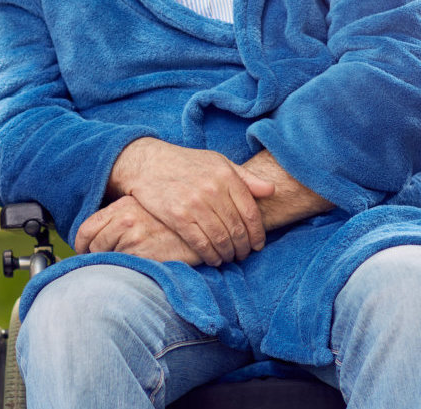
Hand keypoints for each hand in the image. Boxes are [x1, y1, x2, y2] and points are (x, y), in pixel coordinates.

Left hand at [75, 195, 202, 264]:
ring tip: (126, 263)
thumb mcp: (145, 208)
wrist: (202, 229)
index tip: (84, 251)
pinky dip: (125, 270)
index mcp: (123, 207)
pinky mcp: (144, 254)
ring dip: (112, 263)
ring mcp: (134, 237)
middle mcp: (125, 220)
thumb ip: (122, 216)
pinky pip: (122, 266)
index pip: (86, 228)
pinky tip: (137, 266)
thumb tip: (96, 235)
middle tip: (104, 261)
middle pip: (94, 246)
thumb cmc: (172, 221)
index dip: (80, 244)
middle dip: (96, 256)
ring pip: (107, 258)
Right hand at [108, 139, 275, 265]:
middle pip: (237, 228)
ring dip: (228, 254)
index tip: (258, 244)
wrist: (149, 163)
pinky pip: (201, 243)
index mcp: (226, 176)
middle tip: (244, 255)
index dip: (257, 233)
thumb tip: (271, 190)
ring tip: (230, 258)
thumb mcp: (218, 162)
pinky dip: (210, 256)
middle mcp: (213, 190)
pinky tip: (214, 259)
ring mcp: (195, 204)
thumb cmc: (187, 163)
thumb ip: (245, 177)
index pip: (250, 212)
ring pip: (221, 239)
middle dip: (243, 247)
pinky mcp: (178, 217)